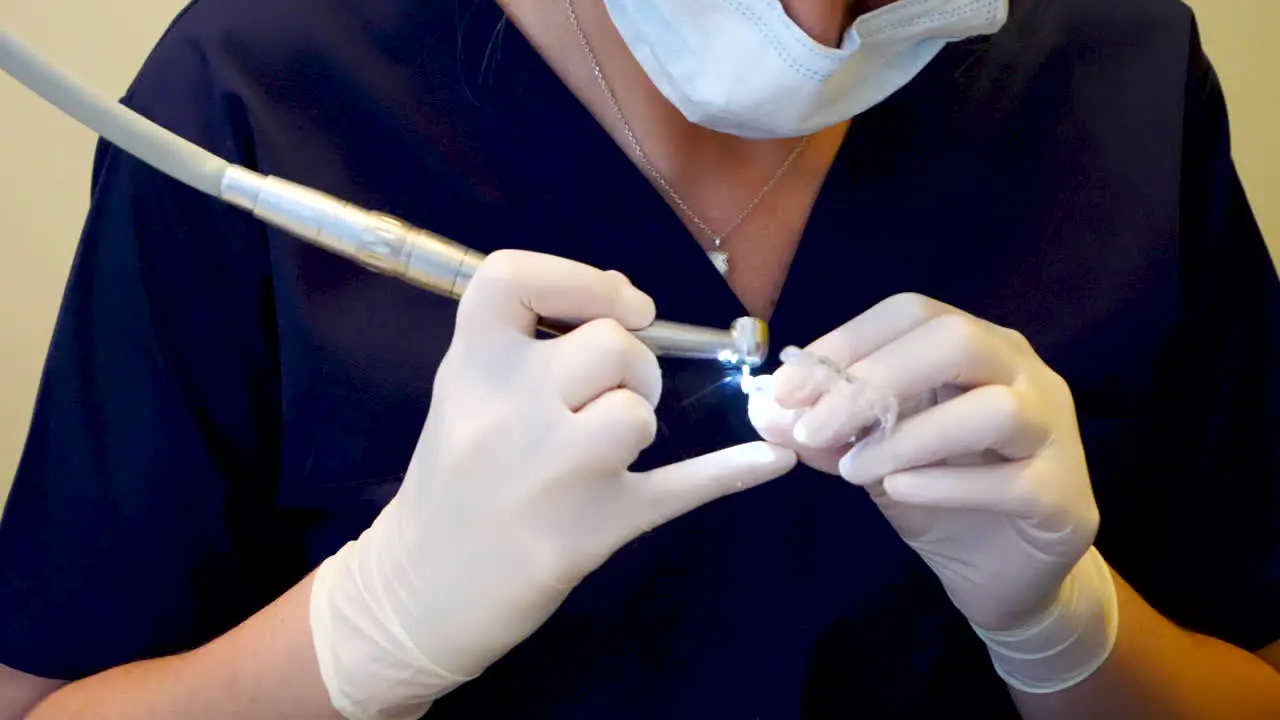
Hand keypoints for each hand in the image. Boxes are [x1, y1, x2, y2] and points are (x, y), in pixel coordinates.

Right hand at [312, 251, 796, 718]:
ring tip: (616, 445)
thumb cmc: (451, 483)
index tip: (623, 305)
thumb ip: (526, 345)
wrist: (420, 589)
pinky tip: (772, 461)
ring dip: (639, 419)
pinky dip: (733, 471)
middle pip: (610, 344)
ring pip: (638, 412)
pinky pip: (680, 487)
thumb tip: (626, 300)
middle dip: (632, 362)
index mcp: (470, 367)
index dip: (580, 279)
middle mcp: (506, 411)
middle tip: (616, 394)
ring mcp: (551, 473)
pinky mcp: (591, 528)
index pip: (514, 277)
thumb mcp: (464, 397)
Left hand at [748, 293, 1116, 691]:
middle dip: (873, 380)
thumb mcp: (869, 456)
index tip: (786, 389)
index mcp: (974, 346)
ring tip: (851, 469)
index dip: (844, 343)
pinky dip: (945, 484)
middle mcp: (1022, 372)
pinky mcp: (1063, 496)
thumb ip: (825, 431)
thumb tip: (766, 412)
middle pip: (955, 342)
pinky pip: (1010, 480)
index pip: (910, 313)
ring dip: (908, 437)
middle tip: (813, 426)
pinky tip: (898, 493)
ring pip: (993, 409)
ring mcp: (1054, 431)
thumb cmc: (938, 495)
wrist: (1001, 573)